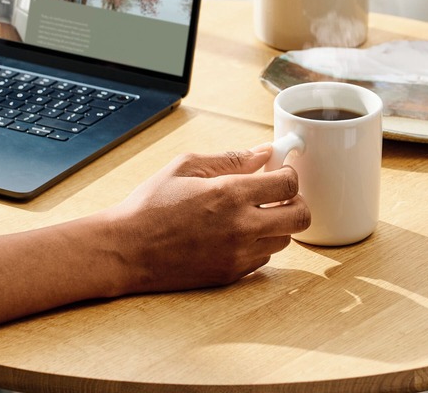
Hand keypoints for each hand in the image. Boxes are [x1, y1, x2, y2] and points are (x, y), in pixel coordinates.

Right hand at [106, 146, 308, 293]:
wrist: (127, 249)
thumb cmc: (151, 205)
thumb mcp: (186, 167)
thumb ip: (231, 158)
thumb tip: (264, 152)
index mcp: (230, 194)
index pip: (288, 184)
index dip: (289, 174)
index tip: (280, 172)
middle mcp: (241, 227)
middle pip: (300, 216)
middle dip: (295, 201)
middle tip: (277, 195)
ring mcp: (238, 255)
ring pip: (284, 240)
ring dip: (276, 224)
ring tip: (252, 214)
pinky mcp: (231, 275)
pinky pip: (262, 258)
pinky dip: (258, 244)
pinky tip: (235, 234)